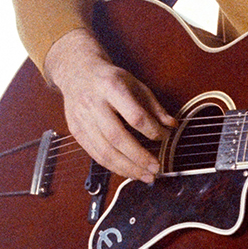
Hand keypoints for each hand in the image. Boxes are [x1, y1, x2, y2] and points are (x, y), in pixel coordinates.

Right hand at [43, 27, 173, 183]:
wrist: (77, 73)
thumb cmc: (109, 79)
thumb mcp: (135, 84)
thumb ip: (154, 106)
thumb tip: (171, 126)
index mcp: (111, 87)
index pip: (134, 115)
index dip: (151, 130)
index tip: (164, 137)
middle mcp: (94, 104)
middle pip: (117, 137)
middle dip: (139, 157)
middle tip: (156, 168)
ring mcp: (82, 119)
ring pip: (104, 150)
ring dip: (127, 168)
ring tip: (145, 175)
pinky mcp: (76, 131)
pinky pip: (95, 155)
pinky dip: (113, 166)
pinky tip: (128, 171)